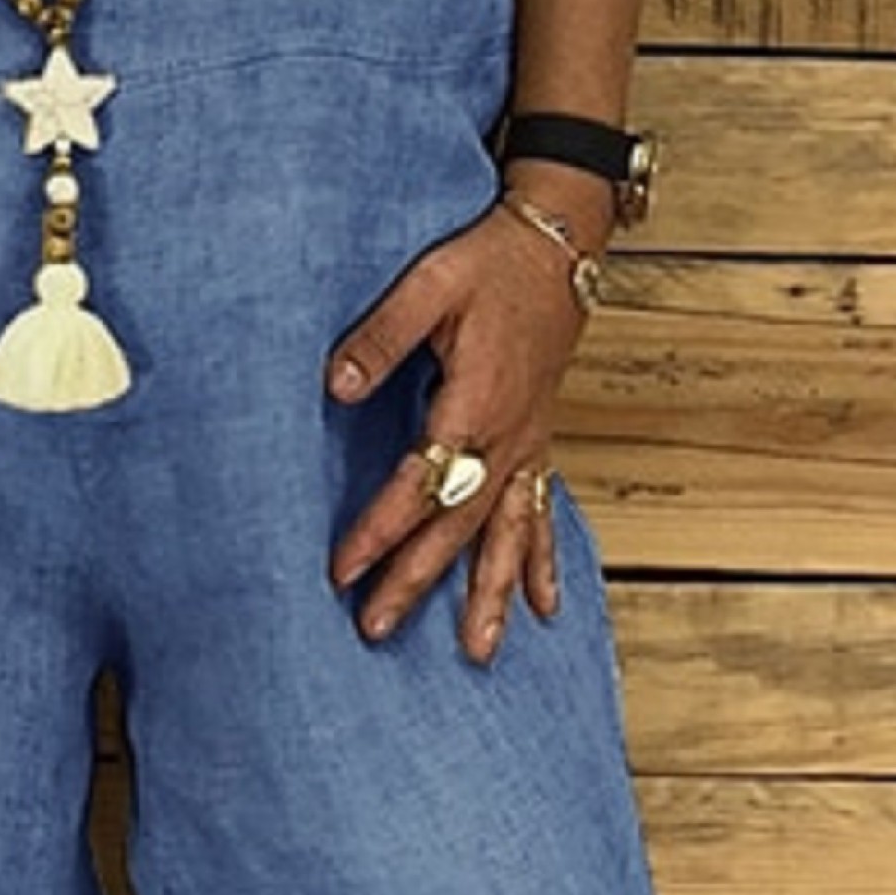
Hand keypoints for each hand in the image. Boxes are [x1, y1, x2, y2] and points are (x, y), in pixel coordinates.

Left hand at [324, 195, 594, 661]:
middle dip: (418, 580)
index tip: (342, 569)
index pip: (421, 482)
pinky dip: (543, 563)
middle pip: (459, 524)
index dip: (380, 529)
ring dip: (493, 595)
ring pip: (508, 534)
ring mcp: (529, 444)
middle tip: (377, 627)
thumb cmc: (491, 260)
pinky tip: (546, 610)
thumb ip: (382, 336)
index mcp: (476, 401)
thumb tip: (336, 385)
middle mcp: (509, 436)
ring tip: (479, 652)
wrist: (559, 243)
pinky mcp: (538, 441)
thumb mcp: (430, 282)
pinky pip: (542, 514)